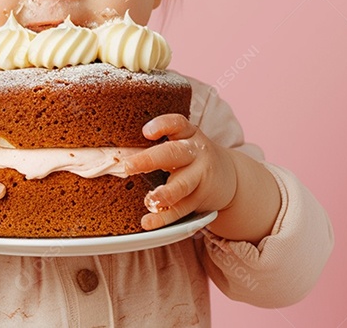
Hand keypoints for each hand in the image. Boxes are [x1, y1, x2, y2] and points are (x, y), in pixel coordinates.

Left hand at [129, 113, 238, 229]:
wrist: (230, 176)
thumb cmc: (193, 156)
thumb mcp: (183, 141)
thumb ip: (158, 143)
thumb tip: (115, 149)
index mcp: (189, 134)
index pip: (178, 124)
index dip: (163, 125)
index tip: (146, 132)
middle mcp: (196, 153)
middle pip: (174, 154)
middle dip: (150, 159)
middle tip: (128, 166)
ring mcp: (200, 177)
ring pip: (182, 185)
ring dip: (164, 193)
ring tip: (150, 200)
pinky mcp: (199, 198)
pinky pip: (180, 208)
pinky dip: (163, 217)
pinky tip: (148, 222)